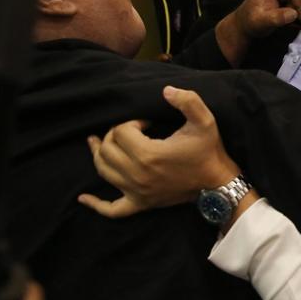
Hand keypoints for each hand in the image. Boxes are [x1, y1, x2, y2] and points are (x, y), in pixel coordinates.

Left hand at [79, 87, 241, 217]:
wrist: (217, 183)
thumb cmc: (209, 151)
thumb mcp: (205, 121)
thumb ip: (188, 101)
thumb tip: (166, 90)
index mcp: (149, 154)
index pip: (121, 131)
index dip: (131, 121)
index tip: (147, 122)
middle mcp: (137, 175)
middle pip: (106, 150)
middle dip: (113, 135)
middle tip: (130, 130)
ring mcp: (136, 192)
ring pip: (103, 171)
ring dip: (98, 155)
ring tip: (98, 142)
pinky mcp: (140, 204)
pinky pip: (111, 209)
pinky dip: (95, 204)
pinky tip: (83, 198)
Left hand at [233, 0, 300, 38]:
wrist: (245, 21)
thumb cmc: (252, 22)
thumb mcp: (263, 22)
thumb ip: (277, 18)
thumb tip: (294, 14)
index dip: (300, 6)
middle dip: (299, 5)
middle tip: (295, 20)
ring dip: (298, 5)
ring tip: (290, 16)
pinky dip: (297, 4)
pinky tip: (290, 12)